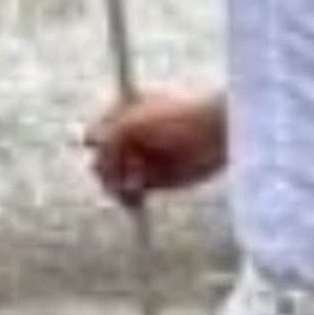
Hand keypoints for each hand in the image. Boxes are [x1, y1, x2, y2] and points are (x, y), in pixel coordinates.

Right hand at [85, 86, 228, 204]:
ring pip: (113, 180)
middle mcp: (129, 139)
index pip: (94, 133)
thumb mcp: (133, 123)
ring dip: (115, 185)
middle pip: (100, 159)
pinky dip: (129, 199)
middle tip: (116, 172)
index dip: (96, 142)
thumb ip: (108, 142)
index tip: (102, 147)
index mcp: (121, 115)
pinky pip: (132, 195)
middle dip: (104, 168)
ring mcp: (142, 160)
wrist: (218, 131)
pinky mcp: (156, 182)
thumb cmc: (177, 118)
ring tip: (130, 185)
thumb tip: (95, 166)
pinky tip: (136, 198)